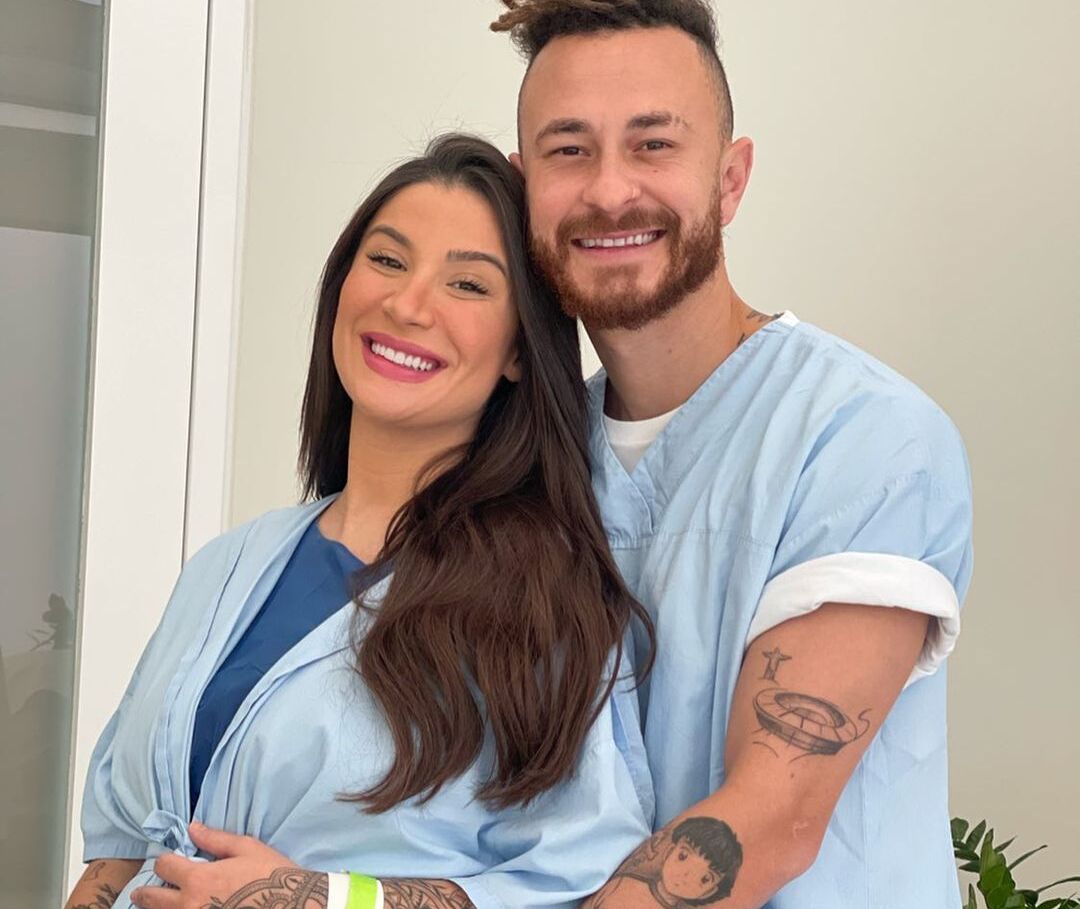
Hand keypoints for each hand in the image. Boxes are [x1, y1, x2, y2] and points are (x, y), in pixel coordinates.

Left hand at [130, 822, 326, 908]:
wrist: (293, 905)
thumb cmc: (270, 875)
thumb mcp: (246, 848)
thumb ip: (215, 839)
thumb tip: (192, 827)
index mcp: (198, 879)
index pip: (164, 867)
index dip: (164, 861)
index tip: (168, 862)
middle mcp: (189, 905)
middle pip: (151, 900)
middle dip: (144, 893)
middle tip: (140, 892)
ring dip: (158, 908)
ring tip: (158, 905)